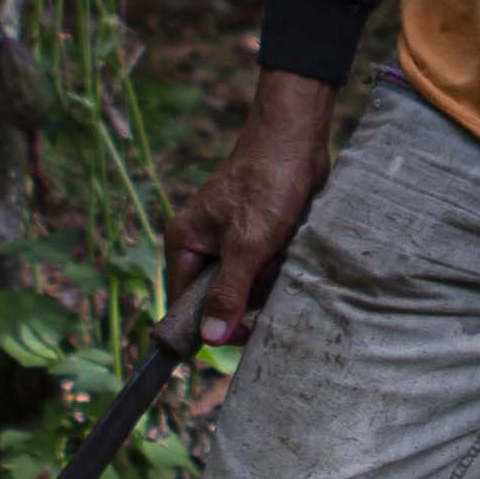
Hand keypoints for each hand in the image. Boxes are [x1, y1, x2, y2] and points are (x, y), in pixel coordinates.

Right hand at [161, 69, 334, 345]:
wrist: (296, 139)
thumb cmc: (267, 185)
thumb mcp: (247, 245)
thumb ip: (228, 292)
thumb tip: (210, 339)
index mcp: (184, 242)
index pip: (183, 304)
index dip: (208, 325)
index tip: (242, 333)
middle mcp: (201, 244)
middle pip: (219, 298)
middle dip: (248, 294)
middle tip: (267, 270)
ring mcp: (228, 240)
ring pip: (246, 285)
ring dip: (268, 278)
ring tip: (280, 250)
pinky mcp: (255, 235)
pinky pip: (263, 269)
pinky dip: (278, 264)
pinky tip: (289, 245)